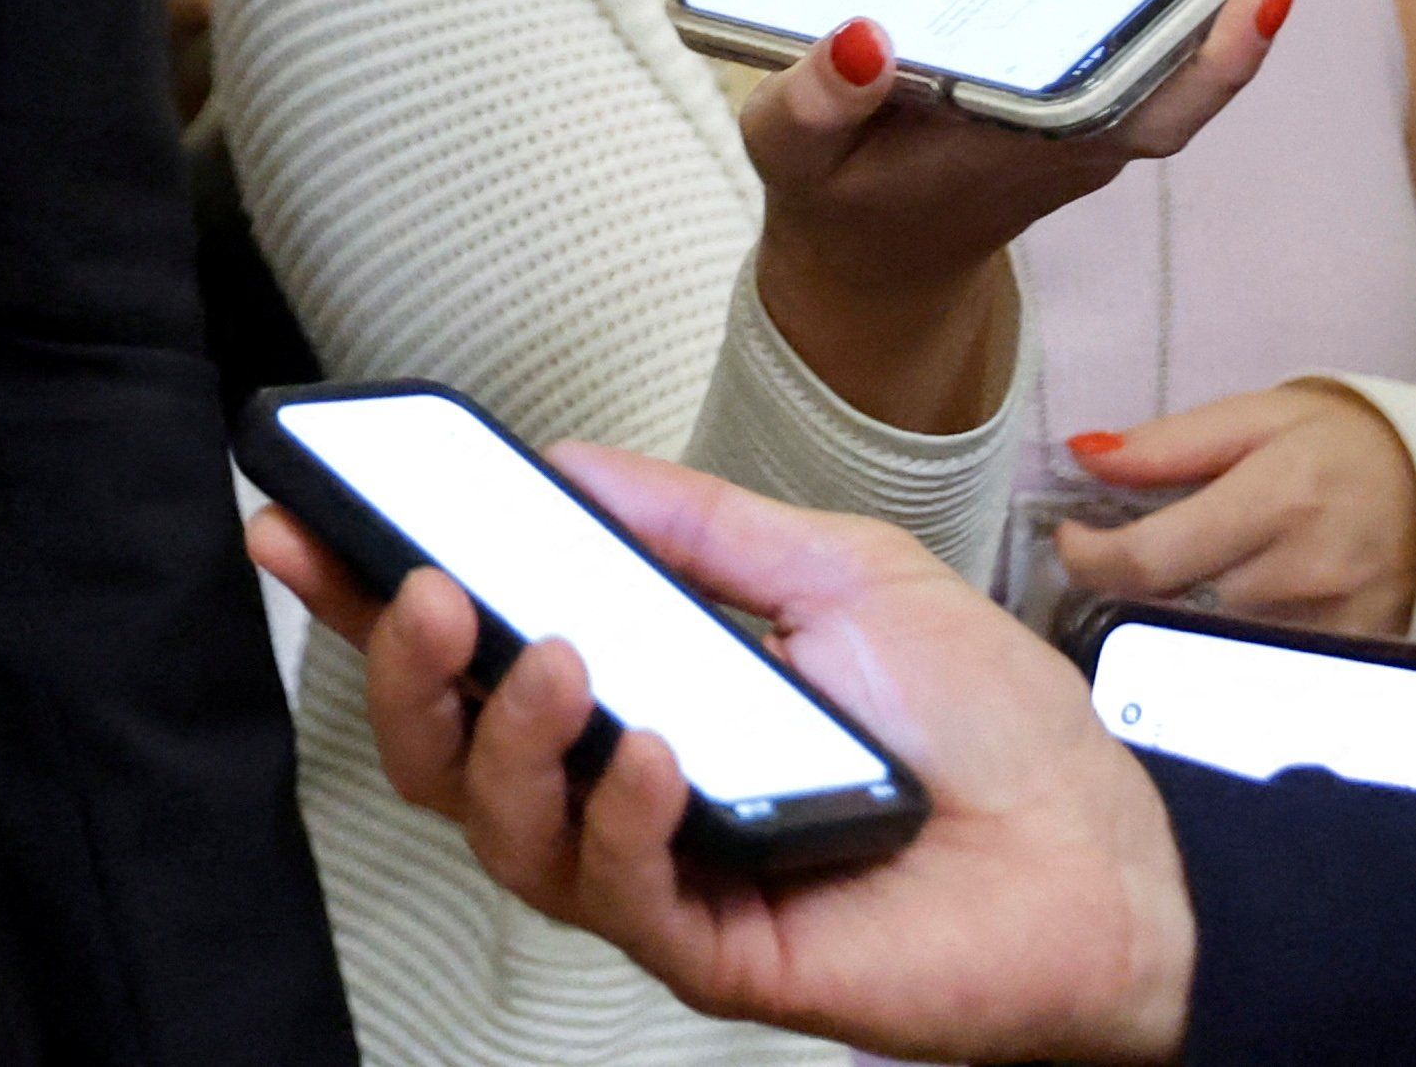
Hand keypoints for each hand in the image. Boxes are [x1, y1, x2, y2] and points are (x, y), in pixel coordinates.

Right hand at [249, 445, 1196, 1066]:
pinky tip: (655, 752)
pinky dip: (624, 816)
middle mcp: (622, 794)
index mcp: (634, 697)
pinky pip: (624, 898)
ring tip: (553, 654)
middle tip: (422, 590)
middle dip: (403, 671)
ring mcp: (664, 879)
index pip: (467, 652)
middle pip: (442, 756)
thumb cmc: (994, 728)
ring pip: (504, 832)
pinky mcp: (722, 954)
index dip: (366, 595)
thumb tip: (561, 461)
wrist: (1119, 854)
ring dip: (506, 736)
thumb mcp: (836, 571)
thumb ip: (696, 524)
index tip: (296, 520)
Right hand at [745, 0, 1282, 433]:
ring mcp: (1081, 85)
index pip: (1168, 105)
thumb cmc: (841, 205)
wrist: (872, 258)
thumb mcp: (795, 160)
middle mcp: (1085, 117)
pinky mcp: (1060, 60)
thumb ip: (817, 106)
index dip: (1229, 48)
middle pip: (1160, 7)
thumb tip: (860, 33)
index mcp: (1041, 149)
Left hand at [1055, 382, 1415, 633]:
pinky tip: (1228, 616)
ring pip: (1214, 645)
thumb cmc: (1346, 445)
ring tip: (1179, 583)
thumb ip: (1167, 444)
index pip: (1149, 559)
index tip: (1070, 540)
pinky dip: (1231, 647)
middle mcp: (1304, 576)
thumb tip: (1083, 455)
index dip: (1088, 559)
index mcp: (1275, 502)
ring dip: (1177, 621)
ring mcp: (1332, 628)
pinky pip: (1264, 667)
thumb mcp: (1256, 417)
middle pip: (1175, 609)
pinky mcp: (1353, 660)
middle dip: (1130, 589)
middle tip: (1119, 560)